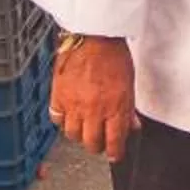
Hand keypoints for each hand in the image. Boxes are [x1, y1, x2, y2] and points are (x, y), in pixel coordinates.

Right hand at [53, 37, 138, 160]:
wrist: (91, 34)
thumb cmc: (112, 53)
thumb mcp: (129, 83)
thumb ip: (129, 108)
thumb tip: (132, 126)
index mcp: (115, 107)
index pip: (114, 142)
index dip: (115, 153)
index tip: (114, 155)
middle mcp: (94, 109)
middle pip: (91, 144)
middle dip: (97, 145)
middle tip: (99, 140)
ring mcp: (74, 104)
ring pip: (73, 135)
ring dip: (79, 134)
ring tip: (84, 126)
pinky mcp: (58, 96)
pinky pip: (57, 119)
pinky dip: (62, 120)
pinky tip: (68, 114)